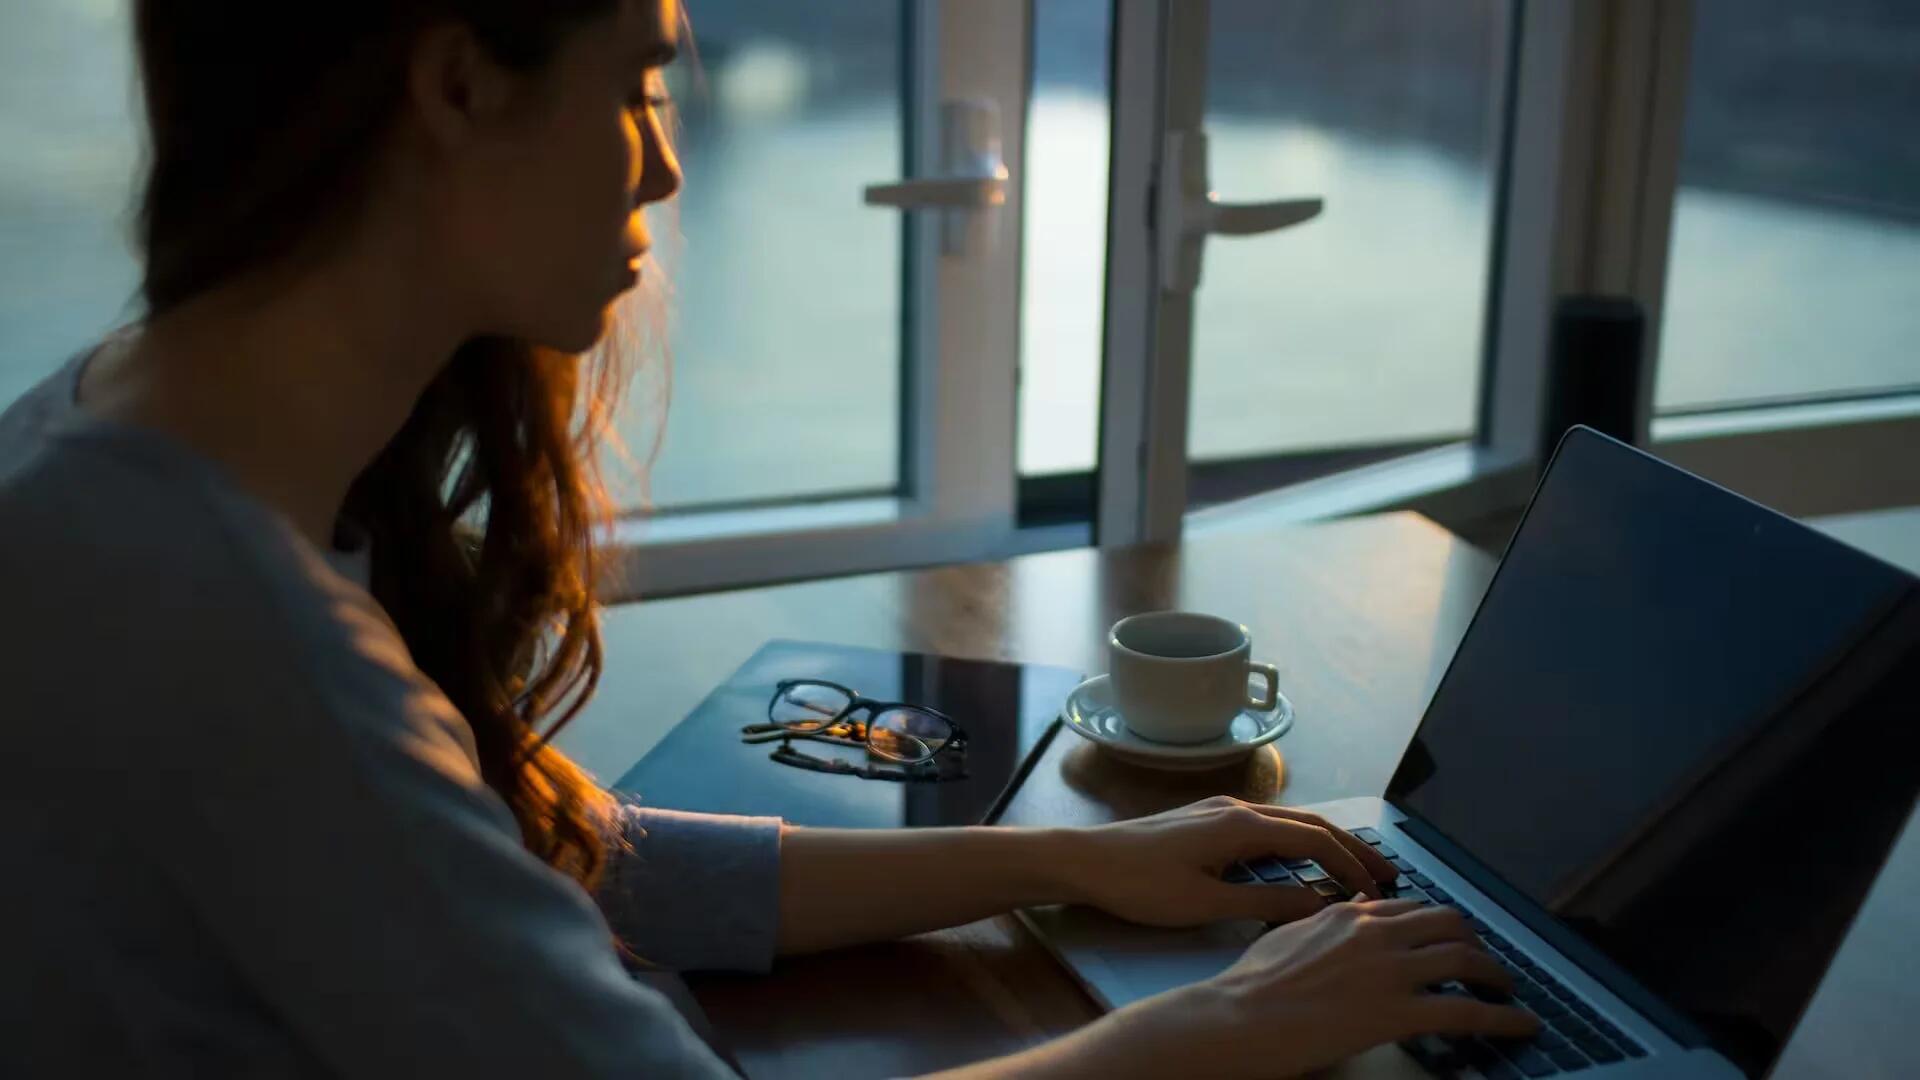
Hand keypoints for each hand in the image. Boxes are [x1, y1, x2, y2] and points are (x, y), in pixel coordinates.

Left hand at [1057, 796, 1398, 926]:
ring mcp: (1221, 809)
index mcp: (1242, 825)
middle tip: (1388, 873)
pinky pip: (1268, 824)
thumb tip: (1318, 904)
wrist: (1085, 860)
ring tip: (1354, 867)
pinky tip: (1301, 860)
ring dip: (1326, 842)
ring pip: (1290, 821)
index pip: (1315, 841)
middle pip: (1311, 823)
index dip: (1350, 866)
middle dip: (1352, 847)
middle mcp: (1238, 808)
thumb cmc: (1140, 884)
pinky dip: (1298, 840)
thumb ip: (1265, 903)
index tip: (1376, 893)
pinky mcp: (1207, 818)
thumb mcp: (1206, 903)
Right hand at [1075, 900, 1537, 1078]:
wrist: (1237, 1018)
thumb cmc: (1250, 985)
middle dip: (1476, 943)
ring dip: (1497, 976)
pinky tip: (1521, 1025)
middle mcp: (1376, 932)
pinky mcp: (1397, 1011)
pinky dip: (1503, 1018)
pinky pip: (1466, 1011)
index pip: (1412, 909)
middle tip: (1486, 964)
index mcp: (1349, 914)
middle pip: (1449, 925)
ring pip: (1466, 960)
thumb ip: (1322, 926)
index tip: (1451, 940)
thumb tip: (1338, 920)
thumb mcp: (1288, 935)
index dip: (1440, 926)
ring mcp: (1389, 969)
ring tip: (1508, 992)